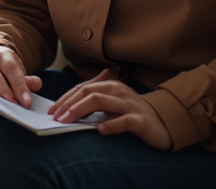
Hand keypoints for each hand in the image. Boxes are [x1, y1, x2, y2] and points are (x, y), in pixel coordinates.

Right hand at [0, 45, 41, 106]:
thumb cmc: (5, 68)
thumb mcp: (18, 69)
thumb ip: (28, 79)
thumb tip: (36, 85)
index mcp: (3, 55)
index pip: (11, 69)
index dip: (19, 86)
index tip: (26, 101)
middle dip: (5, 92)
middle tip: (14, 104)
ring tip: (4, 108)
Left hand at [47, 68, 172, 149]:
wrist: (164, 123)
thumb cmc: (132, 114)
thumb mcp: (112, 104)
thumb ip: (93, 102)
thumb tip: (67, 106)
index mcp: (110, 85)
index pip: (82, 88)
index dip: (65, 98)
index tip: (51, 111)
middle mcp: (119, 91)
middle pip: (88, 92)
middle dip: (68, 103)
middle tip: (55, 116)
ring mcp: (130, 104)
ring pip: (101, 101)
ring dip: (80, 110)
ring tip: (67, 120)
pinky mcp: (140, 120)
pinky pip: (124, 120)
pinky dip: (110, 125)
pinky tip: (99, 130)